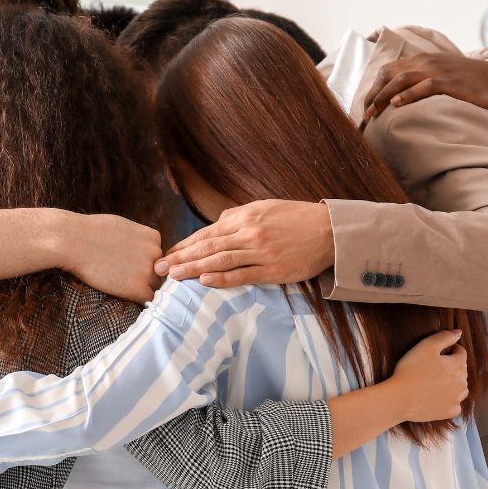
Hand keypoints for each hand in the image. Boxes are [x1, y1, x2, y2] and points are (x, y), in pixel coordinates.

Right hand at [59, 214, 163, 302]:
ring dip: (141, 290)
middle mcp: (156, 252)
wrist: (73, 240)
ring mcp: (148, 271)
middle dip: (145, 277)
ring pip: (155, 287)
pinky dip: (138, 301)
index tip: (129, 266)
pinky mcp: (138, 288)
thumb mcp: (122, 227)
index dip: (145, 264)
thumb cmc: (89, 231)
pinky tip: (124, 297)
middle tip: (124, 279)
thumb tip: (137, 249)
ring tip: (121, 287)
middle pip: (159, 273)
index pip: (159, 257)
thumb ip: (136, 239)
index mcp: (153, 236)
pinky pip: (147, 300)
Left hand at [155, 200, 332, 286]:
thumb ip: (238, 216)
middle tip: (158, 269)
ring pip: (220, 261)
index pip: (206, 233)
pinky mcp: (273, 270)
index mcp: (244, 217)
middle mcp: (249, 233)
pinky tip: (204, 281)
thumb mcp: (264, 207)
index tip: (166, 255)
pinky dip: (222, 279)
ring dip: (193, 268)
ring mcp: (261, 252)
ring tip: (173, 276)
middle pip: (207, 247)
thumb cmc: (295, 218)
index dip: (184, 245)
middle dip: (180, 258)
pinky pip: (243, 275)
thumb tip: (216, 223)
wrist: (330, 230)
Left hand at [362, 52, 487, 118]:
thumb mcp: (437, 76)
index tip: (365, 106)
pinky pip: (425, 86)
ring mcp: (438, 70)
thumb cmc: (464, 82)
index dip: (373, 88)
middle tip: (365, 113)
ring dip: (384, 96)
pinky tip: (397, 104)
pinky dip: (409, 94)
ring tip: (374, 111)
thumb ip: (417, 80)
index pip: (387, 70)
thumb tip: (394, 97)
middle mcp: (426, 62)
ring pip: (402, 79)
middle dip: (374, 94)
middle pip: (390, 75)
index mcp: (420, 60)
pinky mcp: (450, 81)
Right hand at [387, 330, 468, 422]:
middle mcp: (462, 383)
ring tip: (435, 382)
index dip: (449, 349)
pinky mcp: (449, 412)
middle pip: (461, 370)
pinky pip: (454, 404)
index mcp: (458, 365)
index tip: (436, 352)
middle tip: (431, 367)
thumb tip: (458, 332)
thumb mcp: (426, 346)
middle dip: (450, 366)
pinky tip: (436, 397)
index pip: (460, 352)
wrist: (399, 399)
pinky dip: (448, 400)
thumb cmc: (411, 370)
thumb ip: (444, 337)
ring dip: (452, 384)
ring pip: (460, 388)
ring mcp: (457, 399)